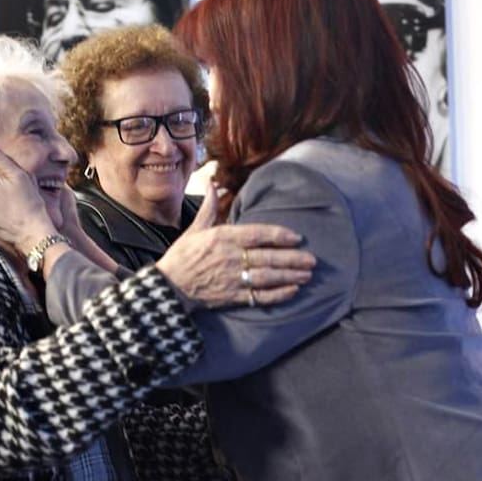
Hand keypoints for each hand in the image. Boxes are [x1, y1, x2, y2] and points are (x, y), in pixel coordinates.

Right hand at [155, 185, 315, 307]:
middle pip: (267, 257)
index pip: (257, 234)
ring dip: (290, 276)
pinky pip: (259, 296)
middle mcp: (230, 257)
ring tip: (307, 274)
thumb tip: (210, 183)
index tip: (296, 237)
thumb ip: (208, 207)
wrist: (168, 286)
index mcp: (222, 238)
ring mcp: (232, 279)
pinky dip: (278, 295)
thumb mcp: (194, 229)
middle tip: (312, 259)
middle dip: (292, 258)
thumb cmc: (182, 255)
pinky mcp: (232, 297)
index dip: (279, 235)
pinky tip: (293, 291)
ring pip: (267, 277)